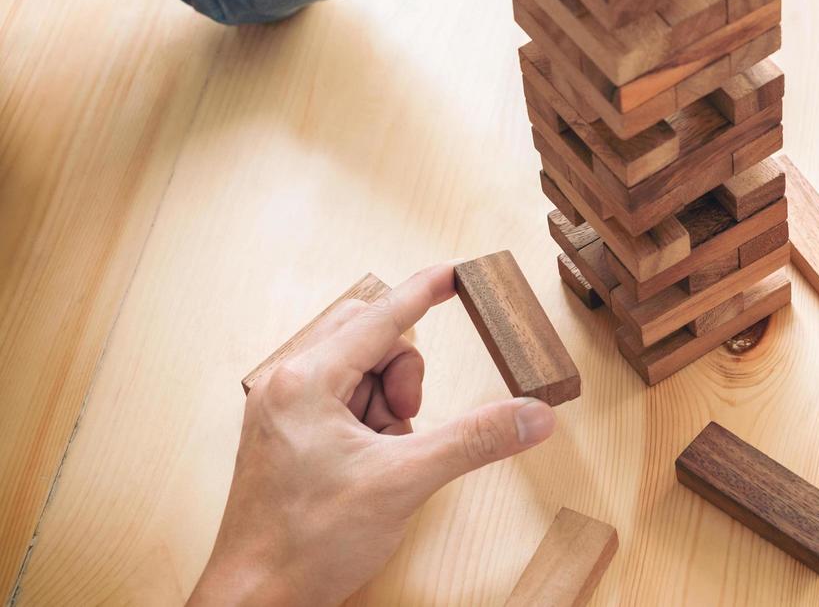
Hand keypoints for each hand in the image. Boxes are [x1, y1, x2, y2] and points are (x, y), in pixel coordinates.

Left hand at [188, 265, 557, 605]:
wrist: (257, 604)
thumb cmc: (307, 544)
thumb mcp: (405, 483)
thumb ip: (474, 440)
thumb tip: (534, 415)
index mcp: (306, 381)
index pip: (381, 317)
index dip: (424, 291)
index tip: (455, 272)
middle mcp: (288, 384)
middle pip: (371, 339)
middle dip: (403, 375)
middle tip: (406, 423)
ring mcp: (284, 410)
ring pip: (362, 372)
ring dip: (389, 406)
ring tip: (383, 458)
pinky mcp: (288, 435)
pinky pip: (346, 402)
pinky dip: (372, 425)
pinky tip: (368, 466)